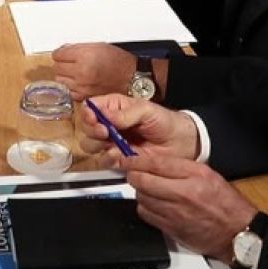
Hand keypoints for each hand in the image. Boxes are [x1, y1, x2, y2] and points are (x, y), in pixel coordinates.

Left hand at [52, 42, 136, 99]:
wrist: (130, 78)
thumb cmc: (117, 61)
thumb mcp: (97, 46)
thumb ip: (77, 48)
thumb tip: (63, 51)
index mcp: (84, 56)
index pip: (58, 55)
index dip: (60, 53)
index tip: (63, 54)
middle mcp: (81, 72)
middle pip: (57, 68)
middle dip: (62, 64)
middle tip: (70, 63)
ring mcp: (82, 86)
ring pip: (60, 80)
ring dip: (64, 76)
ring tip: (75, 73)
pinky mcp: (84, 96)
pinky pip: (68, 91)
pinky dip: (70, 87)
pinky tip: (78, 83)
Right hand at [76, 93, 198, 159]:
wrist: (180, 143)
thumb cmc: (164, 121)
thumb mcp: (146, 111)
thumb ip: (125, 113)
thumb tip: (105, 116)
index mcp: (113, 107)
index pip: (90, 107)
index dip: (88, 113)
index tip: (94, 118)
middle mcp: (108, 124)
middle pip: (86, 127)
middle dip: (92, 130)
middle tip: (105, 131)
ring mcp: (111, 142)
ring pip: (90, 144)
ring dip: (97, 144)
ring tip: (112, 142)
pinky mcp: (118, 159)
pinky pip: (104, 160)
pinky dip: (108, 158)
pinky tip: (119, 154)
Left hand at [111, 150, 257, 261]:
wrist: (237, 232)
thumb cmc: (226, 203)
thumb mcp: (208, 174)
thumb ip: (181, 166)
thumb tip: (155, 161)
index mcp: (194, 176)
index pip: (155, 163)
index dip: (136, 160)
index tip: (127, 158)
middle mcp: (183, 194)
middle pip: (142, 181)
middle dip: (134, 175)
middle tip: (135, 173)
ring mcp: (175, 213)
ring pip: (141, 198)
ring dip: (140, 191)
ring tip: (147, 188)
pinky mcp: (171, 229)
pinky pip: (146, 214)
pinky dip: (145, 207)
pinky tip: (152, 204)